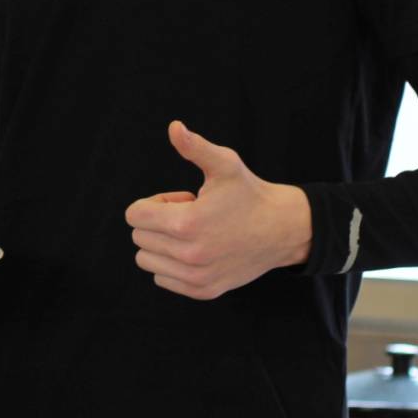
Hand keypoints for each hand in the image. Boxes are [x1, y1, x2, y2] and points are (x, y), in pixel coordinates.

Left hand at [126, 120, 312, 299]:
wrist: (283, 230)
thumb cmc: (249, 193)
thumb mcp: (225, 165)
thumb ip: (195, 147)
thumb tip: (174, 127)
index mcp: (186, 224)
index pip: (133, 215)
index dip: (154, 203)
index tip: (181, 201)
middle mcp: (188, 255)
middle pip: (138, 237)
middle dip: (158, 222)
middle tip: (191, 215)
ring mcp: (196, 277)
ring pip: (145, 260)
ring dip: (162, 245)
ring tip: (193, 234)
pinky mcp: (203, 290)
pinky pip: (162, 279)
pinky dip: (171, 265)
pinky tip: (197, 251)